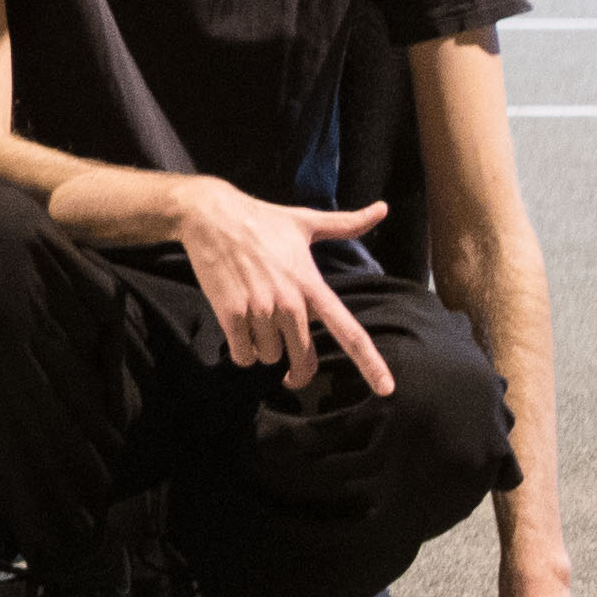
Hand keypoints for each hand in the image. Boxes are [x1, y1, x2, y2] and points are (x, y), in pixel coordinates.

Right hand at [168, 178, 394, 395]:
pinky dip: (242, 351)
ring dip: (263, 351)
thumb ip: (347, 224)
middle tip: (290, 373)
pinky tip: (239, 334)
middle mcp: (289, 303)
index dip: (370, 363)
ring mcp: (259, 309)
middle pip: (303, 358)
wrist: (210, 215)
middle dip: (297, 371)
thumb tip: (383, 208)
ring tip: (256, 330)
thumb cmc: (260, 219)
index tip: (386, 388)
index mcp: (312, 285)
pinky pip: (243, 354)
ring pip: (269, 357)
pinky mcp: (231, 313)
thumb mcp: (306, 221)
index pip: (349, 331)